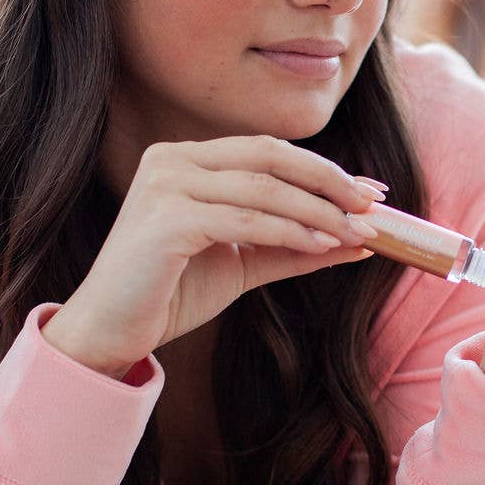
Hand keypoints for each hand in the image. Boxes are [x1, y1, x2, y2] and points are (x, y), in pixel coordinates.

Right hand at [41, 137, 384, 375]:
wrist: (111, 332)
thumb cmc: (170, 293)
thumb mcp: (243, 262)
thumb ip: (292, 246)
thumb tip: (358, 240)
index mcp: (186, 160)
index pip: (267, 152)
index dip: (324, 169)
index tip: (372, 192)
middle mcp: (171, 160)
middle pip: (269, 156)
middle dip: (329, 180)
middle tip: (374, 207)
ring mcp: (164, 186)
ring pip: (262, 188)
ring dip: (318, 211)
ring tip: (358, 233)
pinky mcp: (165, 220)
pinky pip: (244, 220)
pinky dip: (289, 230)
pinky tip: (321, 245)